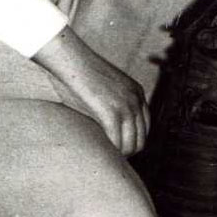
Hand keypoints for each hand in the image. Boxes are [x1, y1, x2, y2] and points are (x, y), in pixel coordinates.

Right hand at [33, 28, 149, 154]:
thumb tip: (107, 126)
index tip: (119, 149)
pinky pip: (117, 142)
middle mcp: (136, 99)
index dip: (133, 140)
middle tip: (111, 157)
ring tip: (105, 158)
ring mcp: (126, 106)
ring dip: (119, 155)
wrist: (71, 59)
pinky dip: (110, 151)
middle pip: (141, 139)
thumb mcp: (105, 87)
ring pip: (132, 145)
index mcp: (137, 92)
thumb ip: (113, 103)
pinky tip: (99, 152)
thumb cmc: (79, 73)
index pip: (145, 127)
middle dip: (127, 151)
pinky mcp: (112, 112)